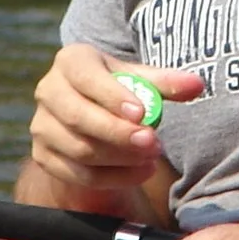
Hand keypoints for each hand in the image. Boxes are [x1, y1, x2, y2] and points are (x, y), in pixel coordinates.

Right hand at [26, 45, 202, 209]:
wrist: (92, 120)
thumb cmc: (120, 92)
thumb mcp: (141, 83)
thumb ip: (167, 83)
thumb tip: (197, 85)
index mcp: (71, 61)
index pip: (86, 77)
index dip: (112, 96)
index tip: (143, 113)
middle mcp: (48, 91)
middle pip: (78, 117)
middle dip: (118, 133)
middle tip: (153, 143)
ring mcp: (42, 127)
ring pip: (80, 149)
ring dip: (120, 158)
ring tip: (152, 158)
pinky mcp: (44, 157)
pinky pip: (78, 174)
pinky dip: (113, 178)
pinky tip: (140, 172)